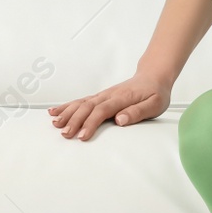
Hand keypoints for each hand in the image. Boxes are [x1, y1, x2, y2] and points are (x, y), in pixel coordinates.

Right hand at [49, 72, 171, 139]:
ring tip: (55, 123)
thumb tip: (121, 120)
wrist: (153, 77)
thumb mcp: (155, 104)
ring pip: (81, 103)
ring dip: (68, 113)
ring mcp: (103, 95)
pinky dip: (68, 106)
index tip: (82, 135)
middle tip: (65, 134)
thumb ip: (138, 112)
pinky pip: (81, 101)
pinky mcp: (100, 97)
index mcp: (122, 98)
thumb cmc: (155, 92)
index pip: (102, 111)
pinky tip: (56, 111)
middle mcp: (109, 95)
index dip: (91, 123)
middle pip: (88, 107)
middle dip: (74, 120)